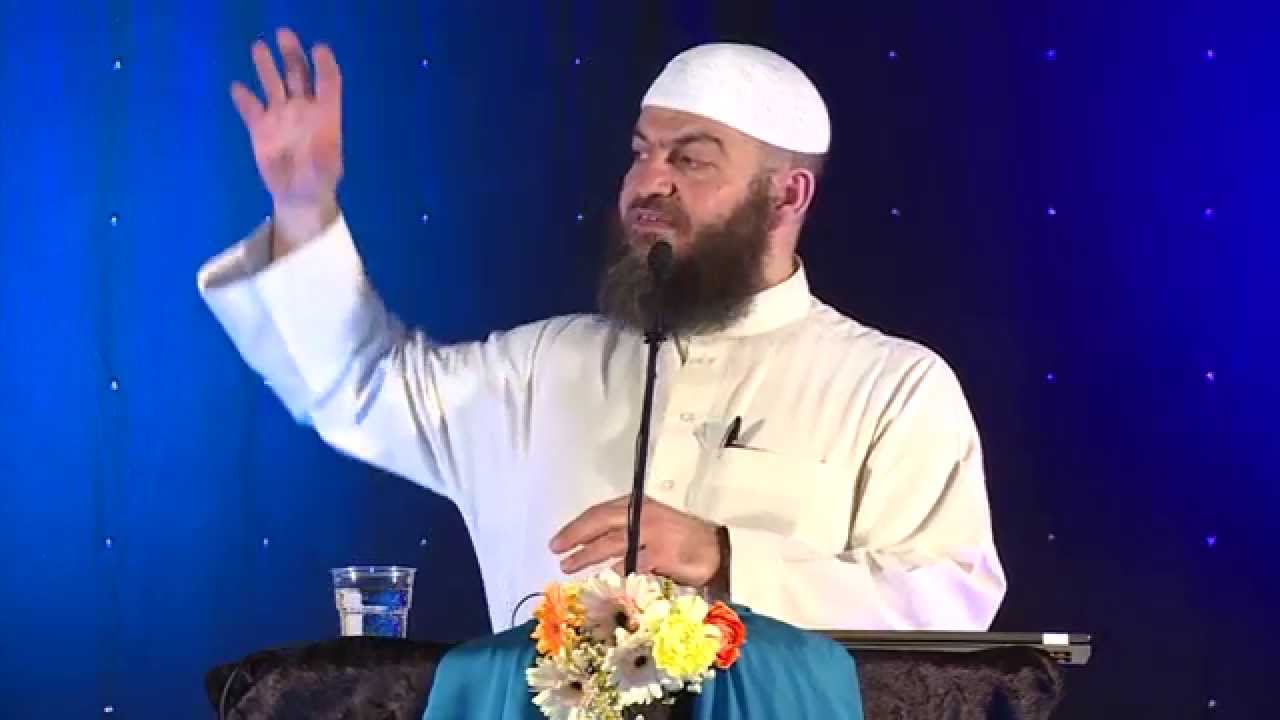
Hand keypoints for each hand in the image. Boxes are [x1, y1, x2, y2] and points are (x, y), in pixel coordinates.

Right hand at [230, 28, 342, 252]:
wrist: (299, 197)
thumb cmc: (320, 181)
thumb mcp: (327, 170)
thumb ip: (323, 154)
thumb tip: (317, 141)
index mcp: (325, 115)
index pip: (328, 83)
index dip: (324, 66)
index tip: (319, 49)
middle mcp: (302, 109)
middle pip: (297, 74)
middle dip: (291, 54)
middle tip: (284, 34)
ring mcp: (280, 116)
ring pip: (273, 84)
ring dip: (266, 66)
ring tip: (259, 47)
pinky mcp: (260, 128)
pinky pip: (250, 108)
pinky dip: (244, 99)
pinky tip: (237, 88)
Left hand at [549, 495, 720, 587]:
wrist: (717, 550)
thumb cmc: (684, 540)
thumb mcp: (654, 525)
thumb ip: (628, 531)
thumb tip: (597, 548)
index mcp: (639, 505)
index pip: (600, 512)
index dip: (577, 526)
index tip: (559, 540)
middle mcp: (643, 515)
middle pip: (600, 523)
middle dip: (575, 537)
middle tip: (556, 550)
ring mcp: (652, 533)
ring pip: (610, 543)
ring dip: (587, 555)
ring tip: (569, 565)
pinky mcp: (661, 553)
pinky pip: (632, 563)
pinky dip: (617, 571)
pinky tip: (606, 579)